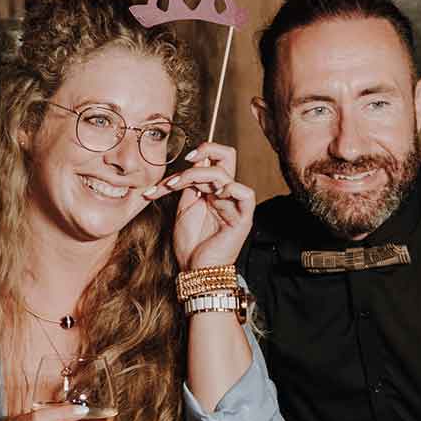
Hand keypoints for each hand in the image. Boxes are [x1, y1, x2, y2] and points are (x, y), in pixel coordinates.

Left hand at [146, 141, 256, 269]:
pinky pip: (246, 194)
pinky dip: (231, 188)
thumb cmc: (191, 245)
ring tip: (175, 186)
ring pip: (224, 173)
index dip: (195, 155)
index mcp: (212, 191)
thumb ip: (187, 187)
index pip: (210, 160)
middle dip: (206, 149)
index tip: (178, 160)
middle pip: (226, 156)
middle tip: (187, 158)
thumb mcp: (184, 209)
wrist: (196, 271)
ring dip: (196, 174)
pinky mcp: (242, 218)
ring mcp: (234, 204)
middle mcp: (225, 194)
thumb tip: (187, 165)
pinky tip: (214, 194)